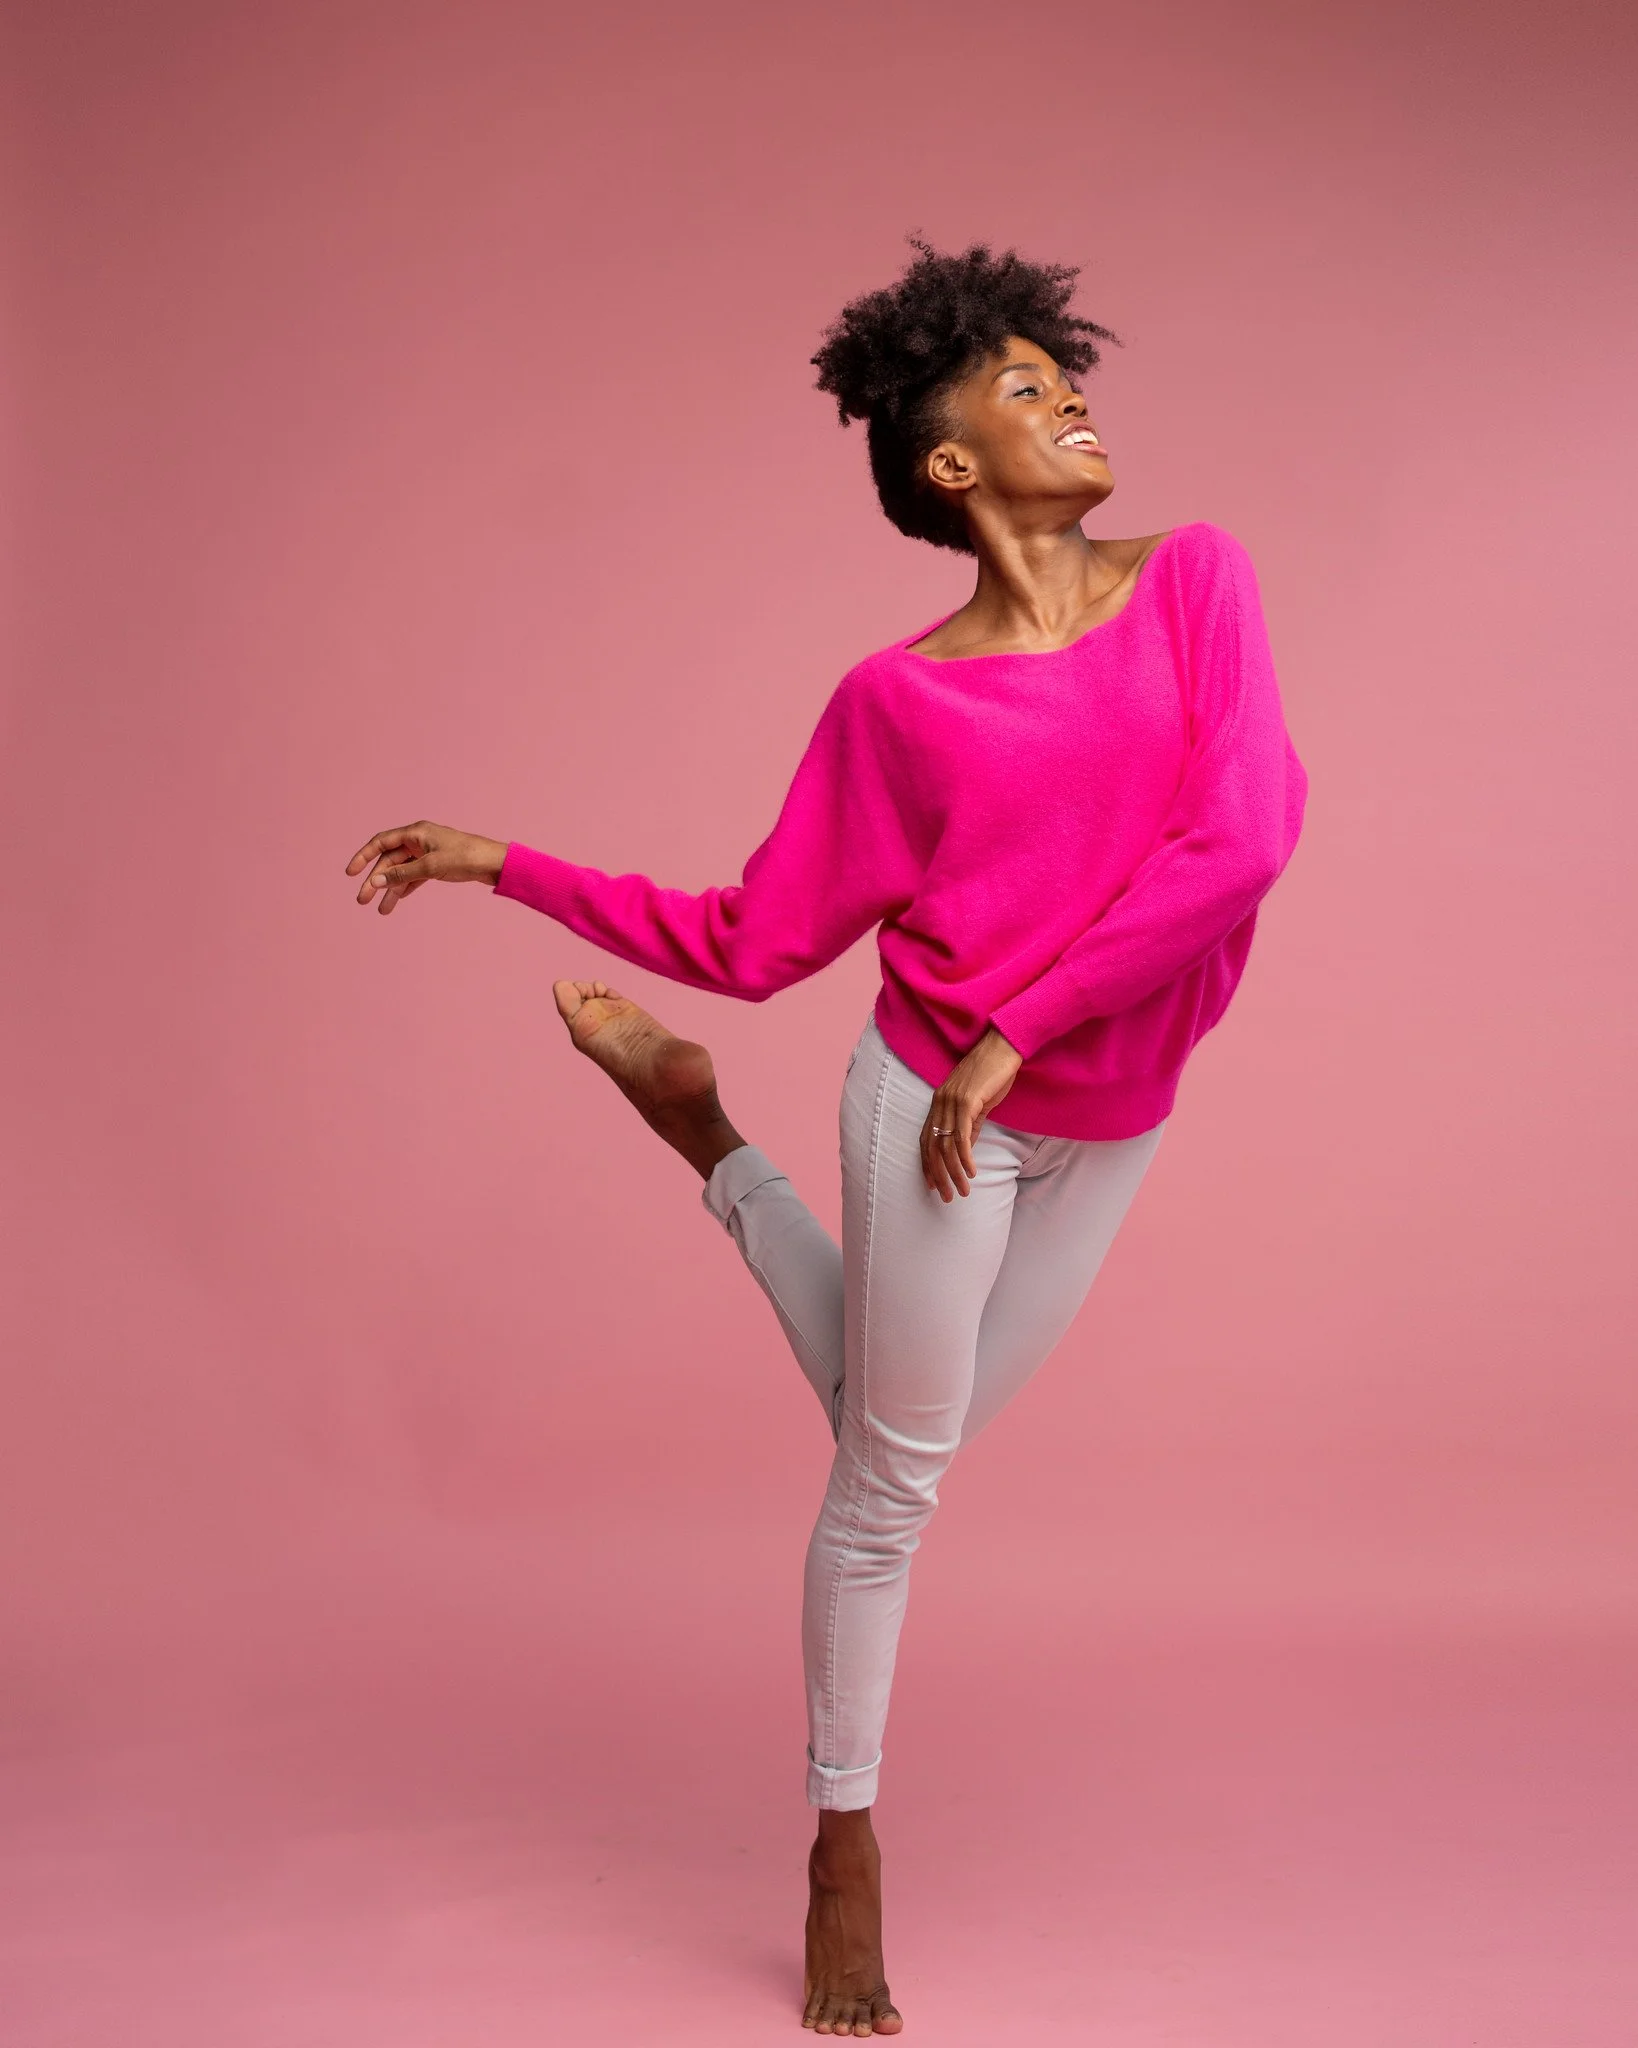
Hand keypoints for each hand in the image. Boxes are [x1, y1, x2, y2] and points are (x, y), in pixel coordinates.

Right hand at [345, 820, 508, 914]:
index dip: (363, 857)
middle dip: (375, 880)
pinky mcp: (436, 866)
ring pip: (401, 872)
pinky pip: (414, 877)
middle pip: (389, 861)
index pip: (380, 842)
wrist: (494, 863)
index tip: (350, 873)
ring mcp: (427, 853)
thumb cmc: (465, 857)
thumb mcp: (430, 867)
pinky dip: (405, 888)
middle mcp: (418, 841)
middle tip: (362, 900)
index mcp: (415, 833)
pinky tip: (396, 901)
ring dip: (390, 890)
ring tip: (382, 911)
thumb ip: (402, 875)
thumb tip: (375, 882)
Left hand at [920, 1027, 1023, 1202]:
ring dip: (954, 1172)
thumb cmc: (993, 1073)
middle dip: (938, 1175)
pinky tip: (971, 1171)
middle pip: (932, 1146)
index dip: (927, 1165)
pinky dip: (965, 1157)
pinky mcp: (967, 1101)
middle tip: (946, 1197)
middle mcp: (940, 1102)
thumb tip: (964, 1151)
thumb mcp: (978, 1104)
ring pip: (946, 1145)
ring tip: (963, 1191)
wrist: (1004, 1047)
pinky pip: (962, 1135)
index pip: (926, 1140)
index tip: (932, 1185)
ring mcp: (952, 1101)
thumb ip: (970, 1127)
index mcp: (939, 1102)